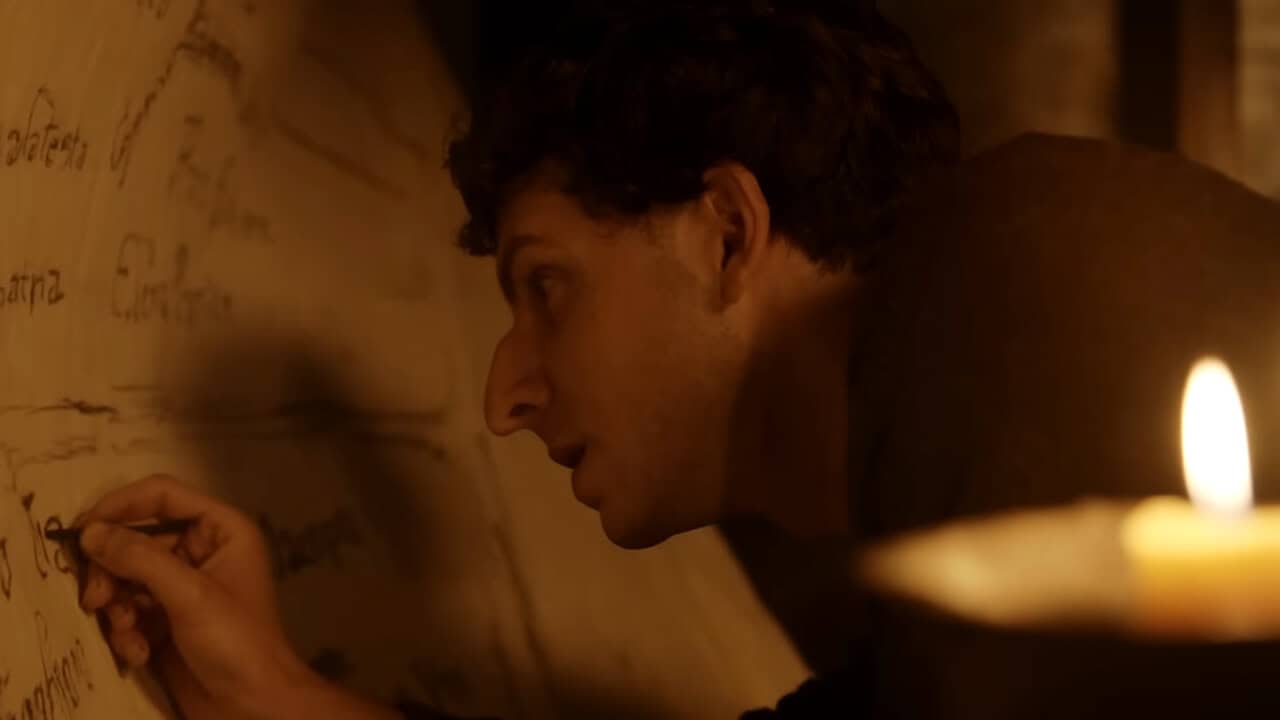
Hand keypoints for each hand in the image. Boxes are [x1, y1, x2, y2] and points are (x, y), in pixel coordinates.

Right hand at [77, 475, 396, 719]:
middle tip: (95, 599)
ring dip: (117, 606)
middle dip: (112, 569)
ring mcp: (182, 586)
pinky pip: (128, 609)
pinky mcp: (165, 619)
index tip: (83, 529)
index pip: (163, 495)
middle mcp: (202, 551)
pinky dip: (126, 631)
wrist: (252, 704)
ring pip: (126, 576)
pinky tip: (139, 654)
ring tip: (126, 632)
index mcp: (222, 530)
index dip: (121, 505)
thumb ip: (140, 558)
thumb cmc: (236, 641)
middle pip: (136, 538)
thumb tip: (91, 532)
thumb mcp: (190, 595)